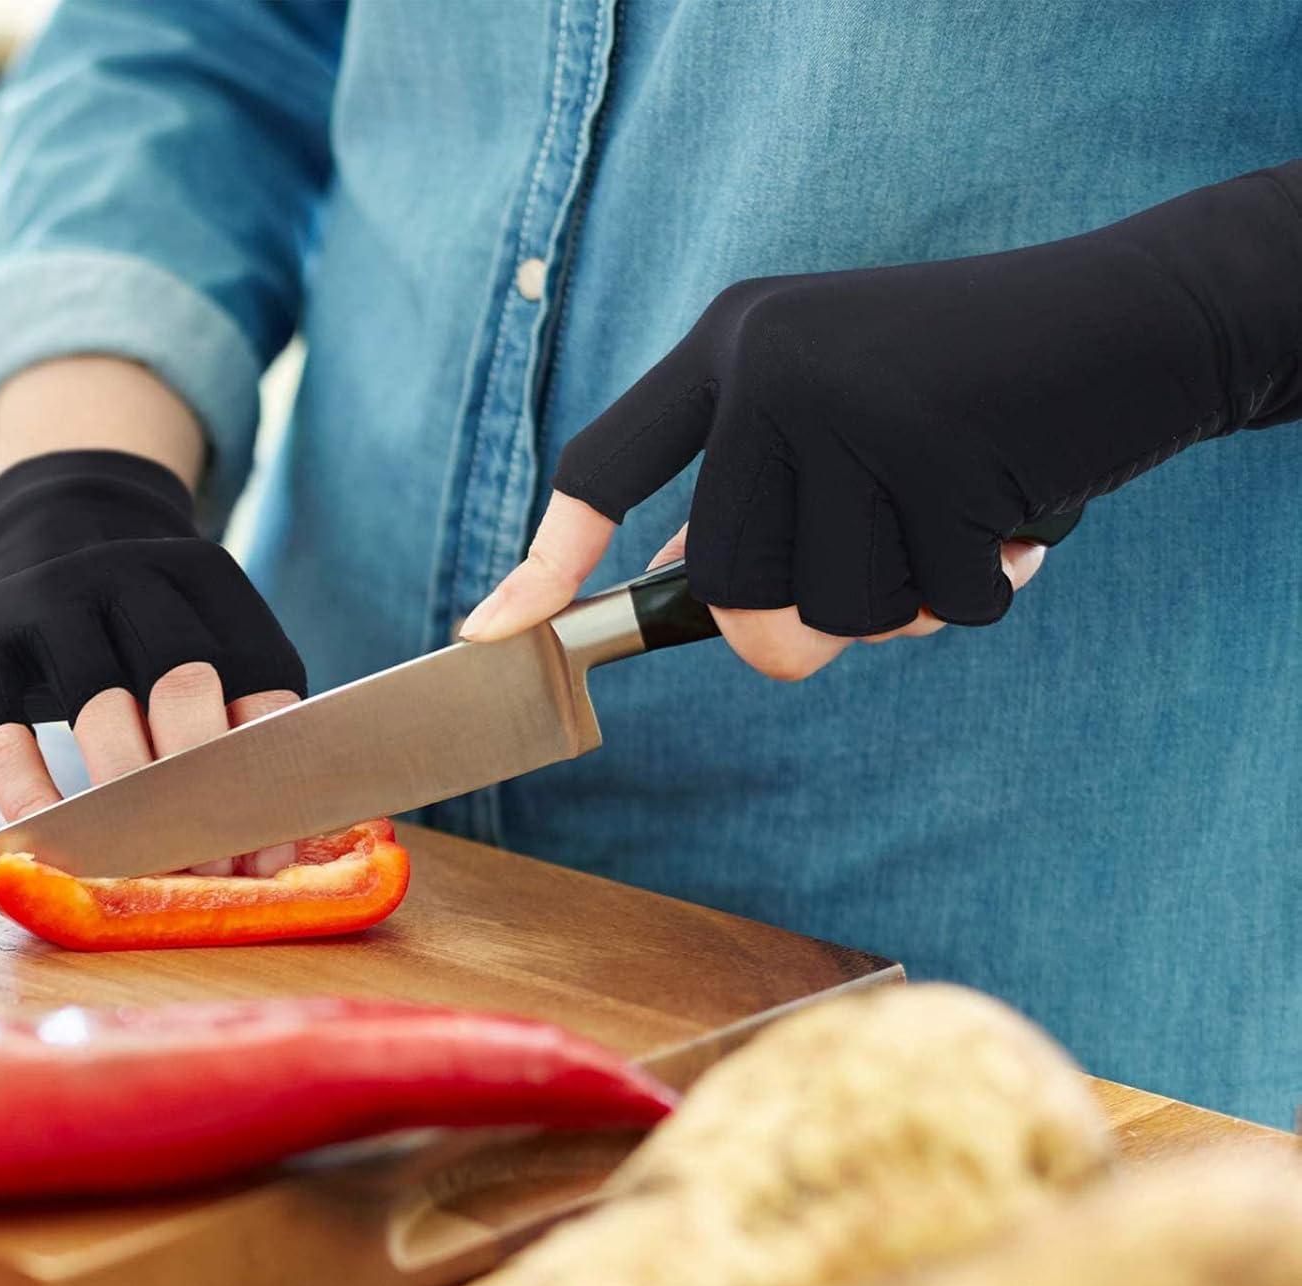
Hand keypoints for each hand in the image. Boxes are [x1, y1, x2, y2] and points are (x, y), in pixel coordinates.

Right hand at [0, 450, 306, 874]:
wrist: (50, 525)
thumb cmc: (147, 625)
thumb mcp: (206, 639)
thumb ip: (238, 720)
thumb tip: (264, 859)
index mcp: (211, 580)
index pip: (259, 680)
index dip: (263, 777)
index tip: (262, 858)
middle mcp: (133, 574)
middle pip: (182, 683)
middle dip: (198, 789)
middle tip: (200, 872)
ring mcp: (51, 595)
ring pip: (96, 703)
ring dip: (120, 798)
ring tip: (136, 864)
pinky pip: (1, 724)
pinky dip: (24, 789)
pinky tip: (44, 837)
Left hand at [465, 162, 1300, 670]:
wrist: (1129, 319)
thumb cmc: (965, 384)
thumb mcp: (831, 413)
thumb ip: (755, 490)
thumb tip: (681, 585)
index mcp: (730, 347)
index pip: (604, 466)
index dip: (545, 560)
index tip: (488, 635)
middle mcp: (771, 367)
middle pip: (727, 589)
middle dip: (798, 625)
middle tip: (882, 568)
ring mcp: (851, 408)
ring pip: (829, 614)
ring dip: (903, 603)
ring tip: (956, 515)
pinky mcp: (941, 457)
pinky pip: (936, 607)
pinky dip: (984, 589)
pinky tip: (1018, 511)